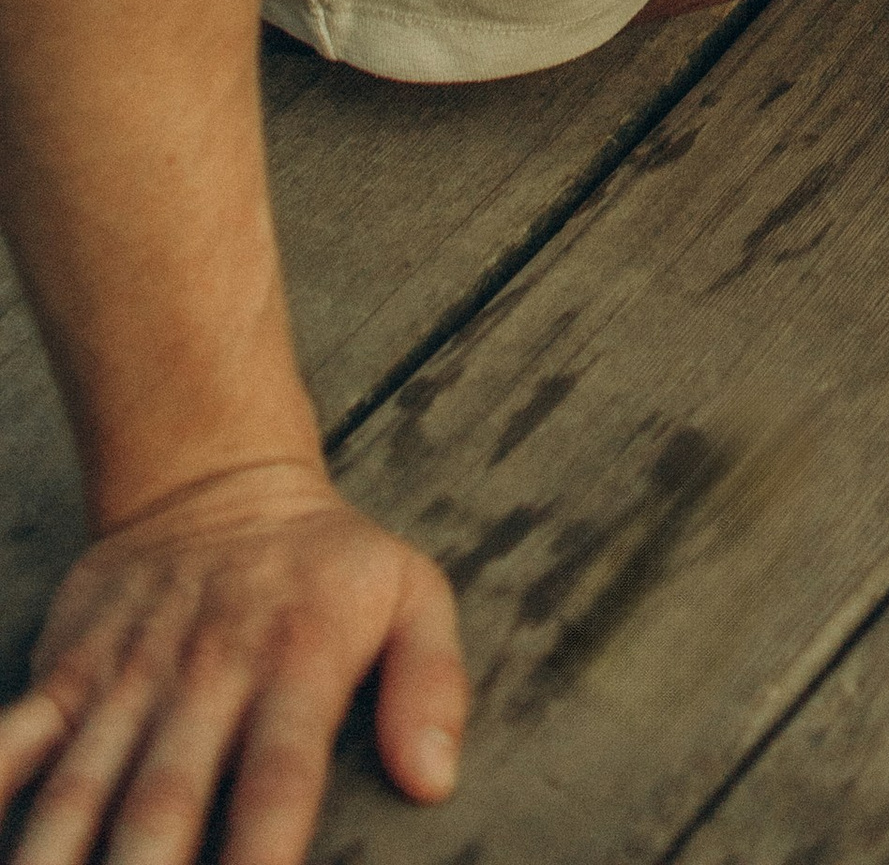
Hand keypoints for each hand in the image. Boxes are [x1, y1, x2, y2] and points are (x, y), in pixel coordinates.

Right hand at [0, 463, 465, 864]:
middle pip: (167, 797)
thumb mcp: (410, 590)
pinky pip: (15, 735)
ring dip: (57, 857)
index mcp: (296, 661)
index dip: (263, 847)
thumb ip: (432, 682)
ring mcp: (129, 676)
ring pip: (81, 784)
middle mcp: (206, 675)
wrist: (216, 473)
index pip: (280, 774)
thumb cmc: (325, 560)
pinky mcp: (70, 671)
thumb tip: (435, 779)